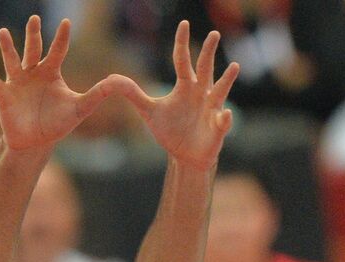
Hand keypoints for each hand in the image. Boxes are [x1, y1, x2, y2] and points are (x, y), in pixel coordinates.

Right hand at [0, 16, 124, 152]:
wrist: (36, 142)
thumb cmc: (57, 123)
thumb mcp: (80, 109)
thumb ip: (98, 94)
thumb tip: (118, 81)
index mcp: (51, 72)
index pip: (57, 51)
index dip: (61, 38)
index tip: (66, 22)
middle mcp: (33, 72)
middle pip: (33, 49)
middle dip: (33, 34)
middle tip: (35, 18)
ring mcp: (17, 83)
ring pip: (12, 61)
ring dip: (7, 47)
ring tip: (3, 32)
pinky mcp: (4, 96)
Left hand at [121, 22, 238, 169]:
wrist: (185, 155)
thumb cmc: (171, 130)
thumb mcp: (148, 111)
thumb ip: (132, 94)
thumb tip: (109, 79)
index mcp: (185, 86)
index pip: (182, 60)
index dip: (181, 43)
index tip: (184, 23)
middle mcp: (201, 93)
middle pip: (205, 68)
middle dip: (208, 52)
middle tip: (213, 33)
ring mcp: (212, 110)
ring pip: (221, 91)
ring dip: (227, 80)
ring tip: (234, 66)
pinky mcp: (218, 128)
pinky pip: (223, 122)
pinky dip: (225, 119)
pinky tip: (225, 115)